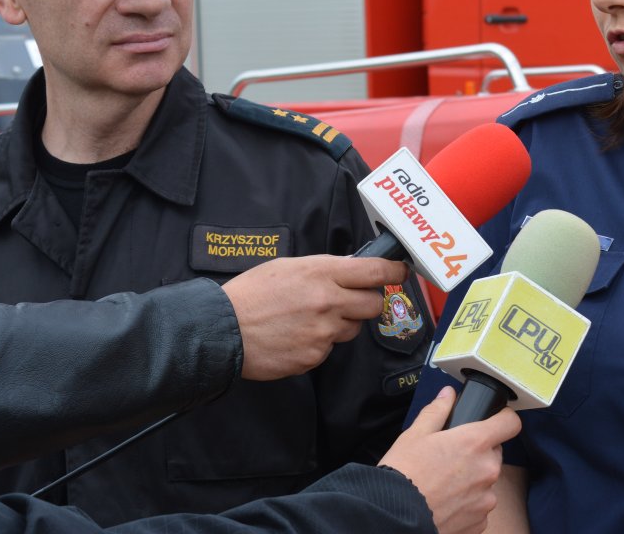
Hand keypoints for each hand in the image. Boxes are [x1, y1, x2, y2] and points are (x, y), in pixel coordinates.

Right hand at [222, 255, 406, 379]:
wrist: (223, 330)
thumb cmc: (251, 295)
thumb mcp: (289, 267)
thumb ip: (325, 269)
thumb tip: (352, 269)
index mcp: (322, 272)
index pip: (375, 270)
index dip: (394, 271)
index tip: (400, 271)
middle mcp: (328, 301)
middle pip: (374, 303)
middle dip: (367, 301)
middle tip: (349, 300)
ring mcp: (323, 331)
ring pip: (353, 329)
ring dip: (341, 324)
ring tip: (309, 319)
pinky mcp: (315, 356)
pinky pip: (330, 348)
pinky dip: (319, 343)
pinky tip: (297, 336)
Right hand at [380, 387, 522, 533]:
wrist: (393, 516)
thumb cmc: (403, 474)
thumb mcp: (415, 434)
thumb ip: (437, 411)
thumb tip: (448, 395)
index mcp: (475, 442)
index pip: (510, 423)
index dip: (502, 419)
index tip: (493, 421)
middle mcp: (487, 470)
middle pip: (494, 453)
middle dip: (477, 453)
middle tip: (451, 458)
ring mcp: (486, 499)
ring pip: (486, 481)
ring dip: (472, 480)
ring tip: (444, 484)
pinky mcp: (480, 522)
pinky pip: (479, 507)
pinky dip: (467, 504)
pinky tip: (445, 502)